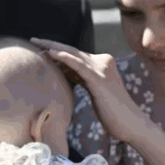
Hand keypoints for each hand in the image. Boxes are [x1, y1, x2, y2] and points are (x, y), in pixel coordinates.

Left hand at [30, 38, 148, 141]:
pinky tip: (49, 53)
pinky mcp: (99, 78)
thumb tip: (64, 71)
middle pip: (72, 50)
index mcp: (102, 64)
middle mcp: (103, 62)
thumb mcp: (94, 91)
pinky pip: (77, 65)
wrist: (130, 124)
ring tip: (36, 44)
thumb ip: (82, 78)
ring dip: (52, 48)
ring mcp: (102, 69)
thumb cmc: (112, 112)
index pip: (76, 54)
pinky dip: (63, 57)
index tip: (40, 48)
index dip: (57, 51)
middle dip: (51, 44)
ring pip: (73, 54)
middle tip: (33, 40)